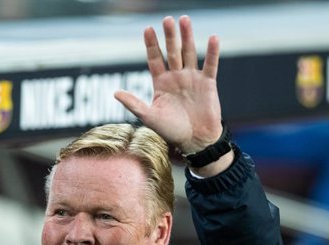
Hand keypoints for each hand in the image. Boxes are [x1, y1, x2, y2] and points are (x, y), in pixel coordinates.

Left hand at [115, 16, 222, 153]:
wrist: (195, 141)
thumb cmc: (171, 131)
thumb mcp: (149, 117)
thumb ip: (134, 104)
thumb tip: (115, 93)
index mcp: (161, 83)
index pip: (155, 59)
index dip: (151, 45)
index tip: (147, 29)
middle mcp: (176, 77)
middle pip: (172, 52)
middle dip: (169, 36)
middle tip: (167, 19)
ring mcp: (192, 78)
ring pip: (189, 53)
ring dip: (187, 37)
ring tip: (184, 20)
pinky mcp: (208, 83)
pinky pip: (210, 64)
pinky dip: (212, 52)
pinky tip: (212, 37)